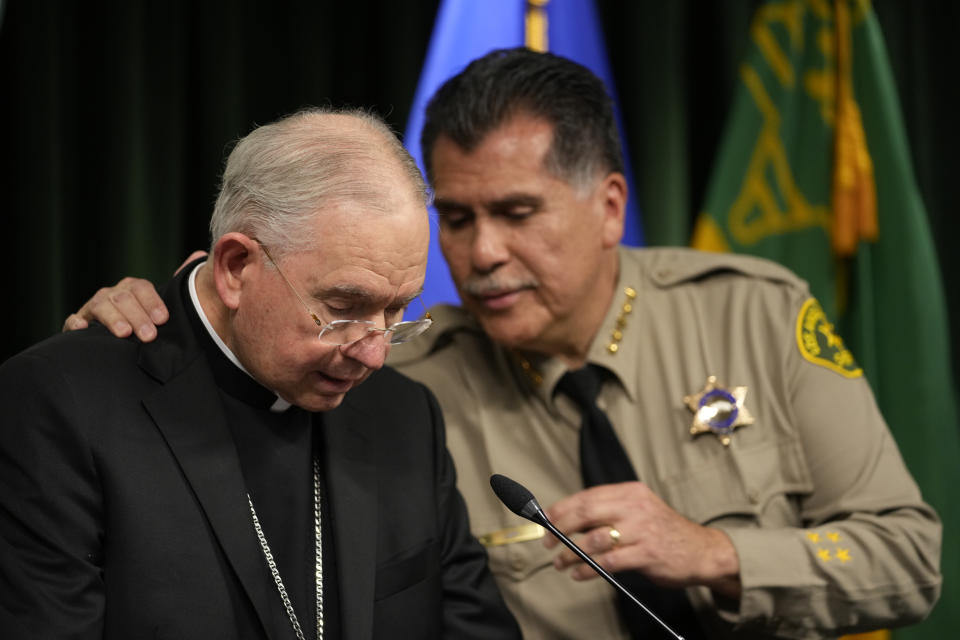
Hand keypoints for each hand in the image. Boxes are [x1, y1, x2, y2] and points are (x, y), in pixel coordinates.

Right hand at [62, 251, 206, 340]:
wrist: (119, 343)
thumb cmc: (145, 323)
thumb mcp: (163, 306)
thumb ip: (179, 285)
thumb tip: (199, 254)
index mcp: (132, 289)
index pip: (141, 288)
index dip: (152, 302)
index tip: (163, 319)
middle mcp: (112, 295)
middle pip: (123, 298)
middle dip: (137, 316)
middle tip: (149, 335)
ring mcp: (93, 309)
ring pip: (100, 307)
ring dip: (113, 319)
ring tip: (124, 333)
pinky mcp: (77, 324)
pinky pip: (72, 321)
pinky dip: (75, 323)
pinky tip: (83, 329)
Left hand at [543, 482, 740, 598]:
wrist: (703, 551)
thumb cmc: (664, 532)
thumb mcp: (640, 510)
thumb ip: (610, 511)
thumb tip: (570, 518)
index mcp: (630, 492)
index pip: (587, 496)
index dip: (562, 508)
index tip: (547, 520)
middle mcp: (635, 507)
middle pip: (586, 513)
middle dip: (560, 528)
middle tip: (547, 543)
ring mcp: (641, 530)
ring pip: (593, 540)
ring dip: (570, 553)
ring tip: (561, 563)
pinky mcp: (647, 554)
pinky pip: (608, 562)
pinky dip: (588, 569)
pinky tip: (579, 574)